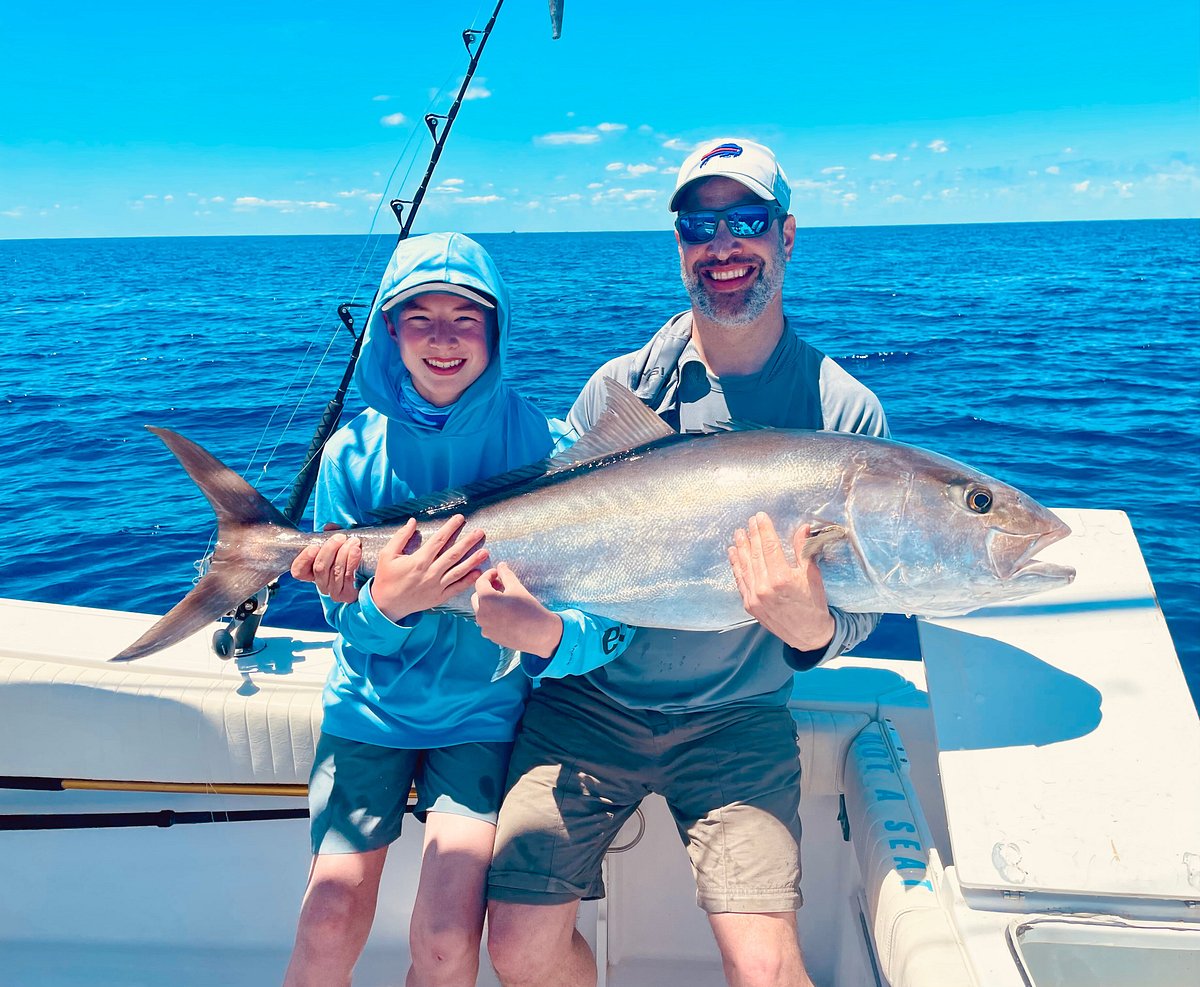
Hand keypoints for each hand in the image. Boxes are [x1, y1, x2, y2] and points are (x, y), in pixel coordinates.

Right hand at [291, 524, 361, 603]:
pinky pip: (348, 576)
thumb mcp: (338, 545)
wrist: (369, 576)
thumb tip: (329, 527)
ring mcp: (333, 592)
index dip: (304, 559)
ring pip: (334, 571)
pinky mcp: (347, 594)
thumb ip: (331, 535)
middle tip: (340, 537)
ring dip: (344, 553)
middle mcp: (321, 585)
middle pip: (319, 568)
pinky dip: (352, 561)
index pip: (298, 571)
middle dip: (330, 549)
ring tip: (353, 541)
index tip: (314, 547)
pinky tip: (356, 551)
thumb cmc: (350, 557)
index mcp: (313, 574)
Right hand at [370, 515, 488, 622]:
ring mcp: (436, 586)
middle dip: (468, 542)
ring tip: (485, 551)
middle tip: (480, 532)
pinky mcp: (439, 597)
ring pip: (458, 571)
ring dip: (473, 561)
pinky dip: (468, 581)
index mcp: (419, 560)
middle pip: (453, 554)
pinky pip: (456, 588)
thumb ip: (401, 537)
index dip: (450, 528)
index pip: (439, 540)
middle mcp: (430, 572)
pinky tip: (478, 572)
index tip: (460, 518)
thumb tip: (413, 521)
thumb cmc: (386, 578)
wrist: (386, 605)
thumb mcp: (387, 555)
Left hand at [471, 562, 562, 658]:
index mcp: (486, 599)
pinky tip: (505, 614)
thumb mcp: (517, 587)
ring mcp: (484, 627)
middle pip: (477, 596)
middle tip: (501, 585)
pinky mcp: (490, 636)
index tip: (498, 573)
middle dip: (486, 589)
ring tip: (504, 600)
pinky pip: (486, 622)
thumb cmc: (529, 608)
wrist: (539, 633)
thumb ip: (506, 575)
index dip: (489, 574)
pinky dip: (491, 615)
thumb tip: (501, 565)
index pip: (480, 582)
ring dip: (488, 602)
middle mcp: (481, 614)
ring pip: (481, 610)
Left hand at [728, 513, 835, 651]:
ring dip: (740, 548)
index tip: (760, 517)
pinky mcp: (749, 605)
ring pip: (745, 566)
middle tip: (749, 521)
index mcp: (782, 578)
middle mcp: (765, 587)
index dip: (764, 529)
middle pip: (755, 554)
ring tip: (738, 533)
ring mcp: (754, 597)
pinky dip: (736, 566)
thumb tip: (802, 528)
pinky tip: (733, 553)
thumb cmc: (813, 603)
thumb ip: (804, 550)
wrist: (808, 634)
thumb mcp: (812, 575)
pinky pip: (740, 580)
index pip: (769, 546)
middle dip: (752, 535)